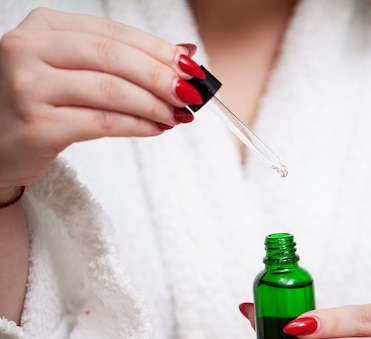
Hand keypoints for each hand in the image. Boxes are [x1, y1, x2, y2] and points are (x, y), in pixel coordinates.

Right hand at [0, 7, 201, 187]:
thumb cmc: (42, 102)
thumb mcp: (73, 68)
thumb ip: (122, 58)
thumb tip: (185, 52)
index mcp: (44, 26)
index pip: (113, 32)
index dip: (158, 49)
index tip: (191, 65)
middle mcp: (28, 49)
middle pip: (113, 58)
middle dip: (161, 76)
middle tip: (192, 93)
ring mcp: (27, 87)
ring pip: (110, 91)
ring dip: (154, 104)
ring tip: (179, 114)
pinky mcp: (36, 126)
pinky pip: (102, 123)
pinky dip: (138, 125)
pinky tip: (157, 128)